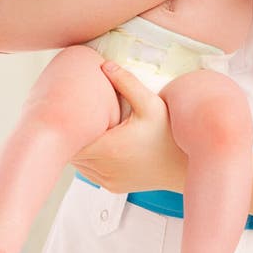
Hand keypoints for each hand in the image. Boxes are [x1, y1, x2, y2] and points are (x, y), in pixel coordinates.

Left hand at [71, 62, 186, 193]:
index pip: (71, 141)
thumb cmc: (169, 134)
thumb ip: (127, 83)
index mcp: (108, 148)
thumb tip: (105, 66)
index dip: (68, 126)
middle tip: (75, 115)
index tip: (72, 111)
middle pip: (72, 153)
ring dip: (81, 148)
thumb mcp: (151, 104)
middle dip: (74, 135)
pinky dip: (91, 160)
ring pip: (80, 164)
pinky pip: (91, 173)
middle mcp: (105, 168)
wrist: (184, 166)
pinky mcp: (113, 186)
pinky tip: (100, 144)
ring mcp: (108, 180)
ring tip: (87, 128)